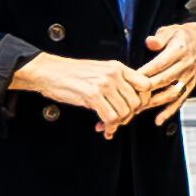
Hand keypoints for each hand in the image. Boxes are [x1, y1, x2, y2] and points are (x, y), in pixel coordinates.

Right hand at [13, 49, 145, 132]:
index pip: (146, 85)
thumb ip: (117, 83)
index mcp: (118, 67)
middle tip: (118, 121)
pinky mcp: (92, 95)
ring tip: (109, 125)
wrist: (49, 72)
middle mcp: (114, 74)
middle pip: (137, 102)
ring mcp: (104, 84)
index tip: (132, 109)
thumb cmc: (73, 75)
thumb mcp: (100, 72)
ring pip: (125, 112)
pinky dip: (109, 127)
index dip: (142, 101)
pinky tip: (103, 128)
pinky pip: (111, 117)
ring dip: (118, 123)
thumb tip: (132, 104)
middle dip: (129, 116)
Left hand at [137, 22, 195, 122]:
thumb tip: (150, 42)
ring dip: (155, 102)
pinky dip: (169, 111)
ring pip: (172, 93)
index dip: (145, 72)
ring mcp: (188, 77)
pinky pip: (180, 100)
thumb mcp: (169, 30)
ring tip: (139, 108)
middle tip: (130, 96)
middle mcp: (185, 65)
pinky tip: (158, 120)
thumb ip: (159, 38)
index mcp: (179, 50)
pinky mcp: (190, 85)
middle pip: (164, 80)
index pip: (160, 64)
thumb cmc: (179, 35)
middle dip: (147, 89)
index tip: (131, 79)